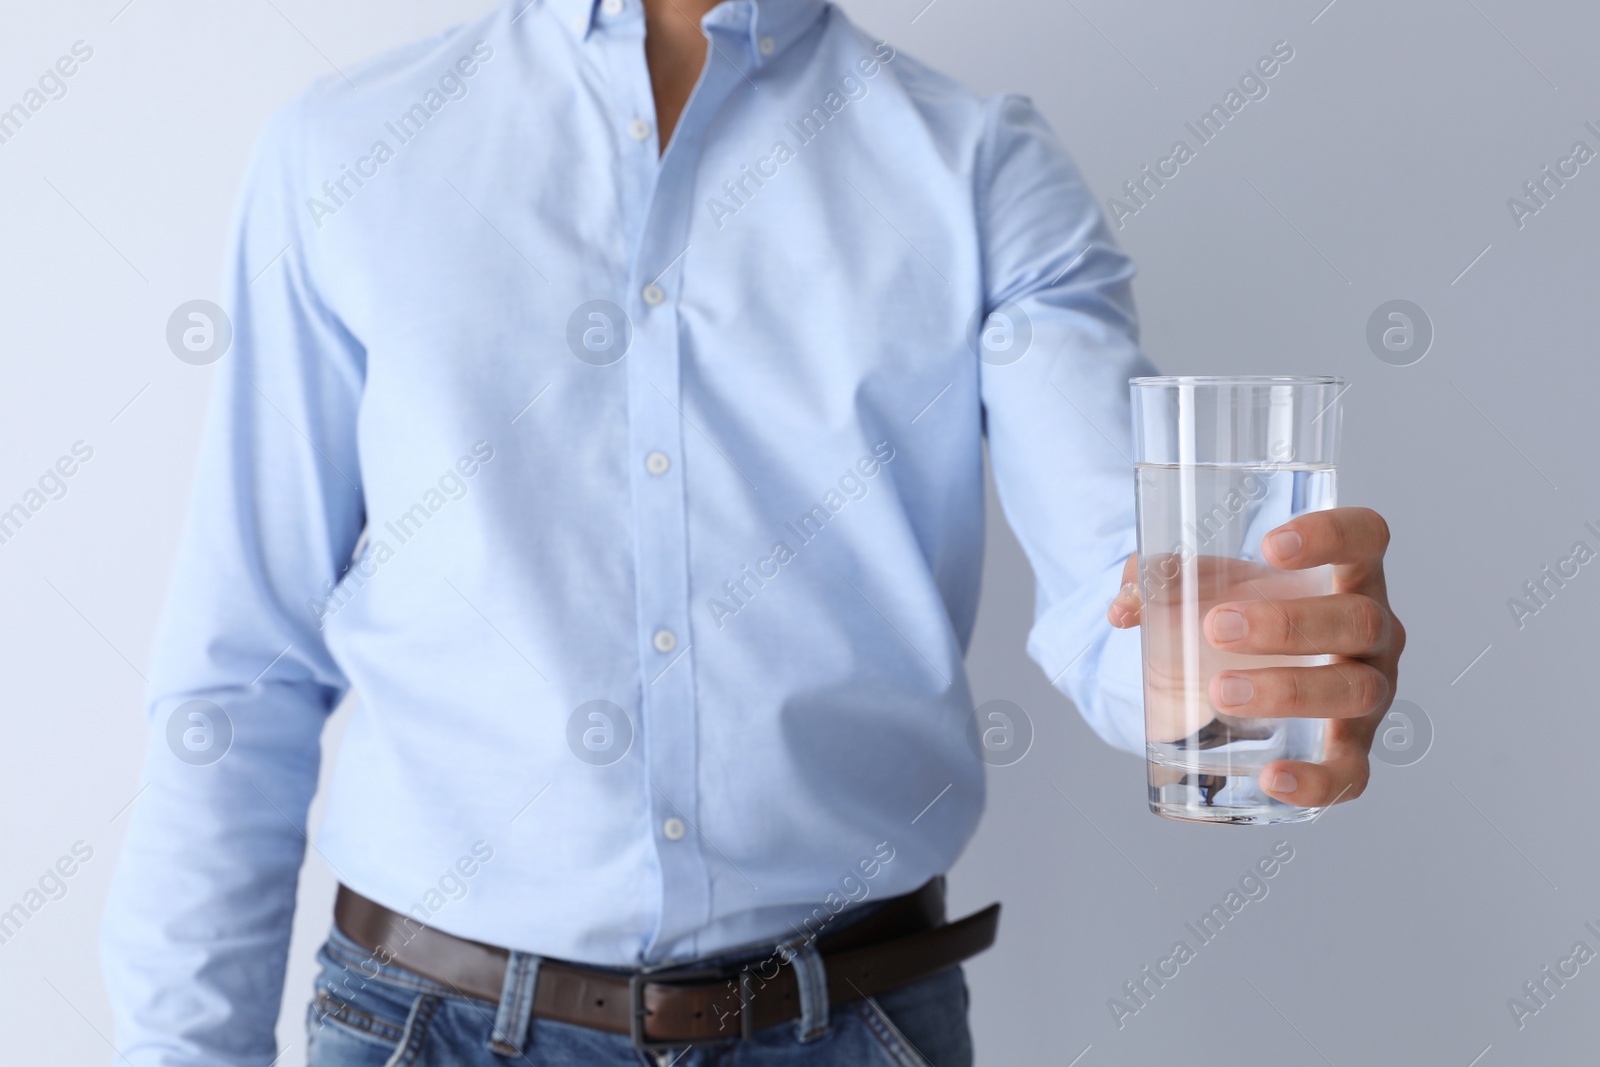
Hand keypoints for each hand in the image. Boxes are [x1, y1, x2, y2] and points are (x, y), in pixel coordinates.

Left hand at [1106, 507, 1404, 809]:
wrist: (1225, 672)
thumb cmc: (1228, 611)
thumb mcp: (1194, 585)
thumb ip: (1155, 580)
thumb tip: (1125, 607)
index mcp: (1346, 573)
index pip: (1366, 536)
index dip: (1332, 534)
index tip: (1270, 546)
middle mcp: (1373, 631)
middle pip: (1360, 620)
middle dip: (1288, 624)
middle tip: (1215, 628)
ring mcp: (1369, 692)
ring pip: (1356, 690)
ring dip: (1289, 691)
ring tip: (1219, 691)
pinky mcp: (1352, 751)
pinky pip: (1351, 774)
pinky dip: (1317, 782)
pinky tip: (1271, 779)